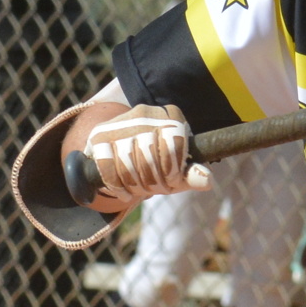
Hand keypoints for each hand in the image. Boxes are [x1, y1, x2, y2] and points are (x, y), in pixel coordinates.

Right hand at [84, 104, 211, 204]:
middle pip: (149, 155)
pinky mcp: (99, 136)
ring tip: (141, 191)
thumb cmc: (160, 162)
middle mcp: (145, 112)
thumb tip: (206, 180)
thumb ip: (193, 174)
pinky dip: (117, 186)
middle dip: (154, 182)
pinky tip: (125, 193)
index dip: (173, 171)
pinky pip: (107, 166)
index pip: (174, 143)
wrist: (126, 150)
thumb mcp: (179, 168)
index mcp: (171, 115)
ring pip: (127, 163)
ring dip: (136, 186)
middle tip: (155, 190)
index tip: (172, 182)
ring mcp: (120, 123)